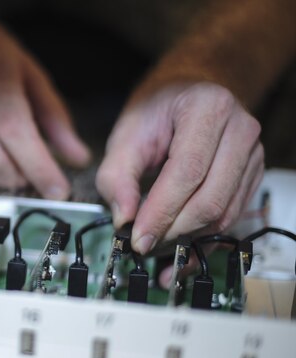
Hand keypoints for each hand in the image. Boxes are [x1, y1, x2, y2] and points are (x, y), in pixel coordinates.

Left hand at [96, 82, 263, 253]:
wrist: (186, 95)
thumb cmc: (156, 111)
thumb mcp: (125, 135)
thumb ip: (116, 176)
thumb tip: (124, 219)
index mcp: (207, 109)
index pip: (187, 171)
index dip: (161, 210)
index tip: (138, 237)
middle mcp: (240, 130)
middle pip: (211, 197)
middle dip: (174, 230)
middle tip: (143, 246)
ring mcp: (252, 155)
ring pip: (224, 213)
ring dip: (188, 239)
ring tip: (157, 249)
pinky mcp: (251, 176)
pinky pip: (230, 216)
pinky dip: (203, 238)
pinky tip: (180, 251)